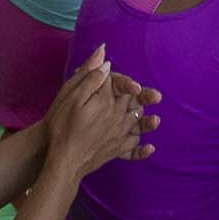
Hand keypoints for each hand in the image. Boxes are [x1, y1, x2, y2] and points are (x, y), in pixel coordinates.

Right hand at [42, 48, 159, 176]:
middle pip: (132, 102)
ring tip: (156, 119)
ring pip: (137, 123)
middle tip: (154, 96)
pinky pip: (132, 150)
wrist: (62, 160)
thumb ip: (90, 76)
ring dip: (147, 121)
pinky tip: (149, 148)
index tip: (118, 76)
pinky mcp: (115, 151)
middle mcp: (117, 117)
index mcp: (107, 101)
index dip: (119, 78)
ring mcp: (118, 135)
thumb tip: (105, 58)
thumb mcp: (71, 96)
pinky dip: (141, 150)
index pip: (118, 84)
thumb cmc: (62, 126)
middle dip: (140, 96)